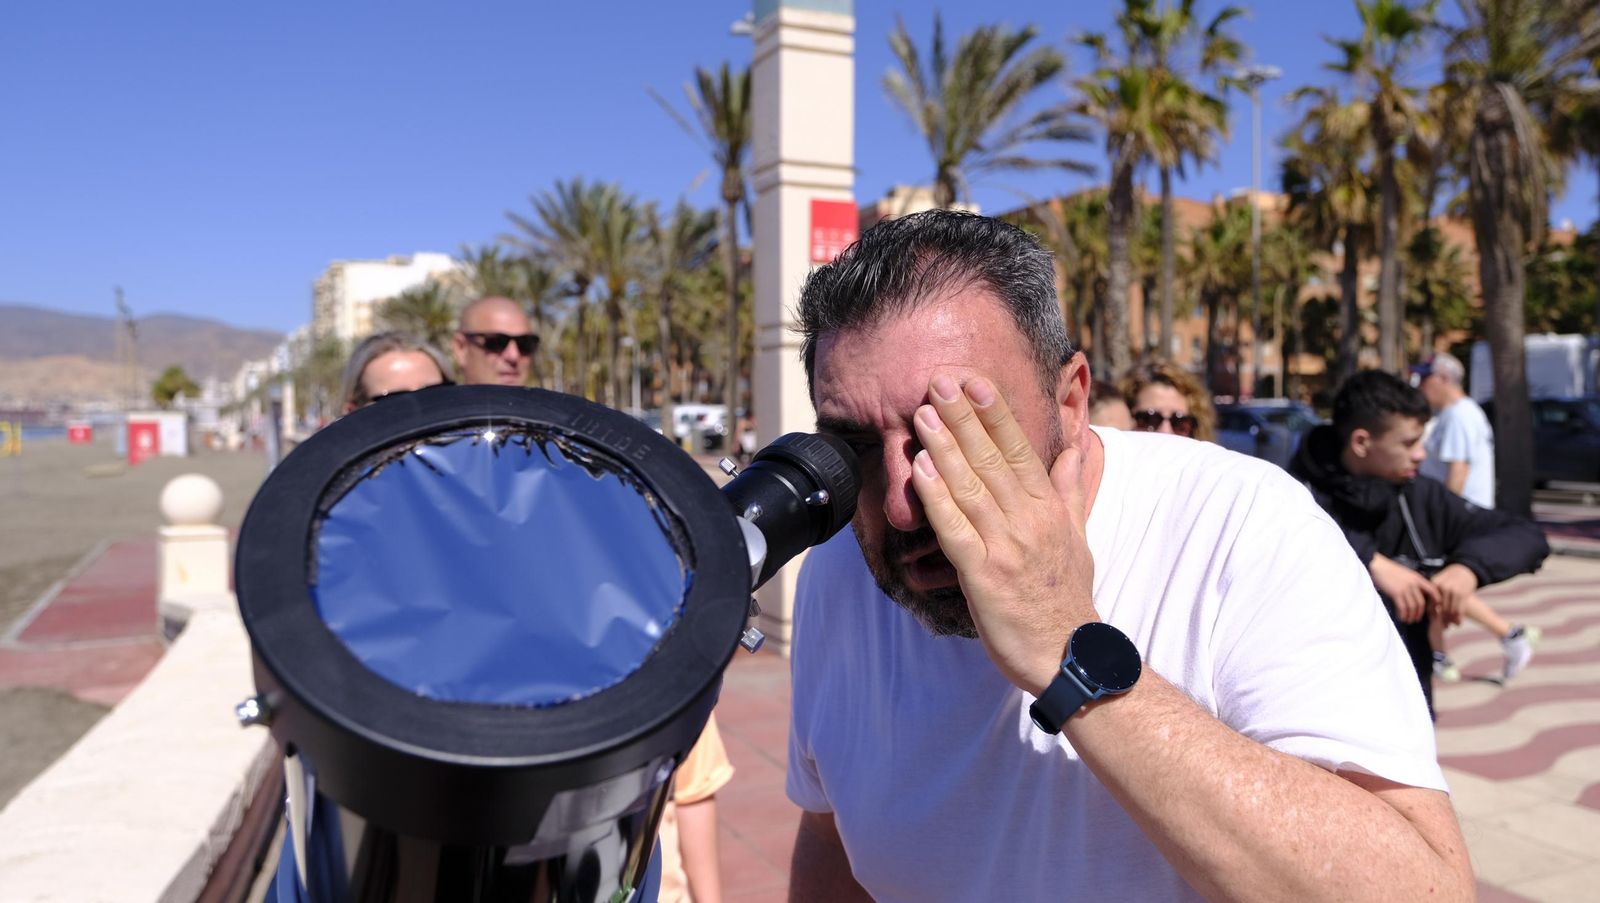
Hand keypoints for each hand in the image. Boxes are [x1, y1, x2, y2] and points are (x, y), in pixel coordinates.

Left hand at [909, 373, 1095, 695]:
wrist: (1069, 653)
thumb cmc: (1067, 596)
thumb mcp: (1078, 536)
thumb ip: (1069, 490)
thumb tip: (1074, 449)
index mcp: (1049, 508)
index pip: (1019, 449)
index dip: (995, 413)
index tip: (974, 380)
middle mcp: (1029, 520)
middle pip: (992, 458)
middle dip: (964, 416)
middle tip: (939, 379)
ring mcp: (1006, 546)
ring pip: (971, 487)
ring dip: (946, 447)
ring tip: (924, 413)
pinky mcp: (984, 575)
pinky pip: (956, 529)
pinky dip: (938, 497)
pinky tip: (921, 470)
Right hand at [1368, 555, 1437, 623]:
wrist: (1378, 566)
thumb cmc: (1390, 570)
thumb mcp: (1407, 574)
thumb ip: (1414, 583)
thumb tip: (1418, 595)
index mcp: (1418, 578)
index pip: (1433, 590)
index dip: (1436, 601)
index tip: (1433, 609)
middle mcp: (1413, 584)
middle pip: (1421, 603)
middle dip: (1419, 614)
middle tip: (1416, 619)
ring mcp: (1405, 588)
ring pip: (1413, 607)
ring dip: (1411, 616)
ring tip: (1408, 620)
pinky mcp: (1396, 593)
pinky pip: (1403, 608)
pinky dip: (1403, 614)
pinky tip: (1401, 617)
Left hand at [1430, 564, 1478, 626]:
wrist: (1465, 570)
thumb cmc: (1450, 578)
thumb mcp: (1438, 581)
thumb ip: (1434, 594)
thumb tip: (1430, 612)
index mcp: (1435, 584)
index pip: (1432, 603)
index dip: (1432, 614)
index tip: (1434, 621)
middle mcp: (1444, 588)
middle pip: (1441, 609)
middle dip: (1442, 620)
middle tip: (1443, 626)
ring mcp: (1454, 591)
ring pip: (1451, 611)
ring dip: (1450, 621)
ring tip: (1449, 625)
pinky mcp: (1464, 594)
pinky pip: (1460, 610)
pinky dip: (1459, 618)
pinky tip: (1458, 623)